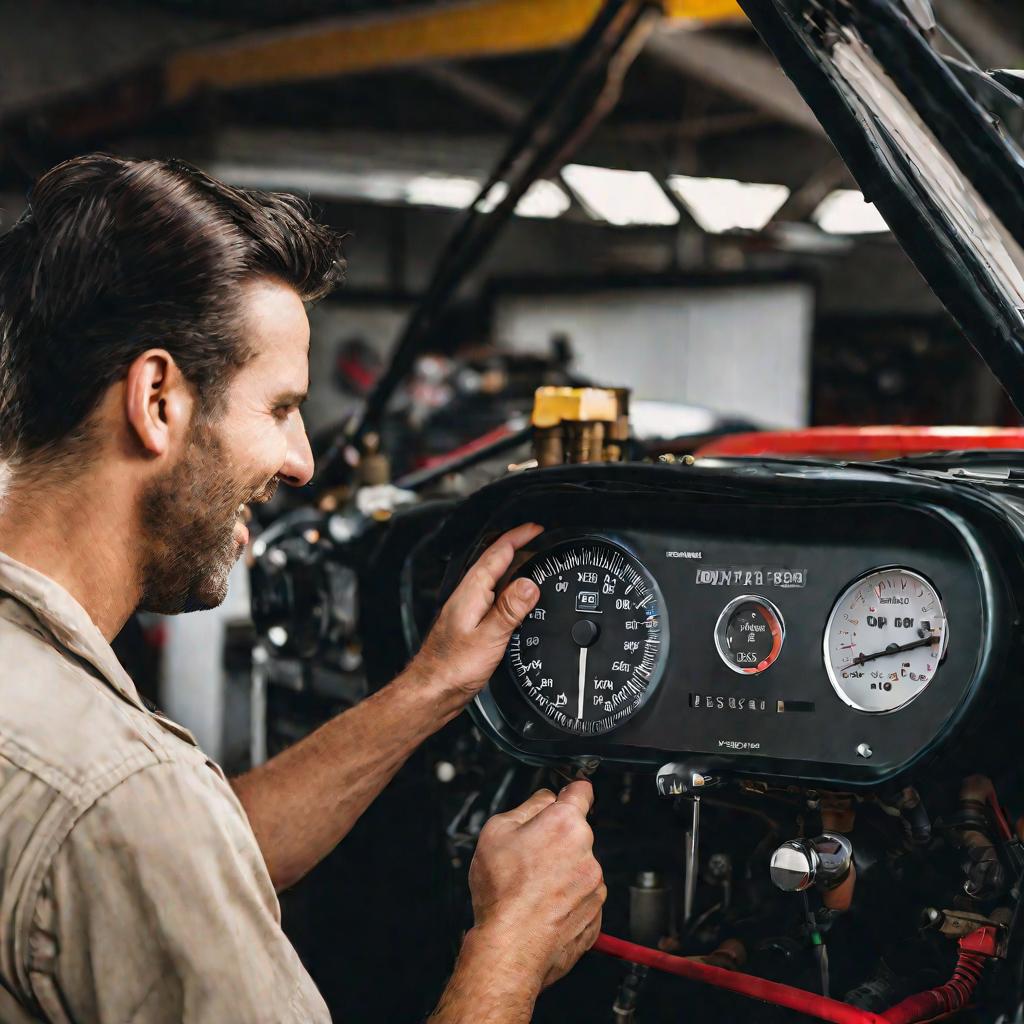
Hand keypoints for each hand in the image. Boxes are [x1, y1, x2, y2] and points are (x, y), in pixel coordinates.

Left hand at [415, 523, 542, 699]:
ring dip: (513, 565)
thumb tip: (530, 584)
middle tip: (538, 539)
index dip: (518, 537)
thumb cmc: (451, 668)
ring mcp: (468, 608)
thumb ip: (509, 610)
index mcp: (471, 592)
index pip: (497, 553)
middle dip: (517, 545)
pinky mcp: (470, 622)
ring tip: (533, 561)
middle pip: (494, 560)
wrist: (432, 690)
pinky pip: (493, 594)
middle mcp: (467, 596)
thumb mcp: (488, 637)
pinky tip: (516, 597)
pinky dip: (508, 587)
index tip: (536, 529)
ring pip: (493, 577)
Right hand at [467, 781, 605, 990]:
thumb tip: (544, 799)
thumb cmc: (502, 892)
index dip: (571, 790)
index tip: (568, 793)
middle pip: (575, 833)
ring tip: (532, 887)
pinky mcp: (596, 913)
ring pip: (579, 866)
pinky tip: (543, 906)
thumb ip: (528, 806)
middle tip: (528, 856)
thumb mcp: (497, 831)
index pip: (582, 791)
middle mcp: (587, 851)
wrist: (511, 946)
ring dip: (562, 871)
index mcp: (565, 823)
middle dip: (556, 839)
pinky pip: (582, 896)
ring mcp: (595, 884)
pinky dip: (567, 898)